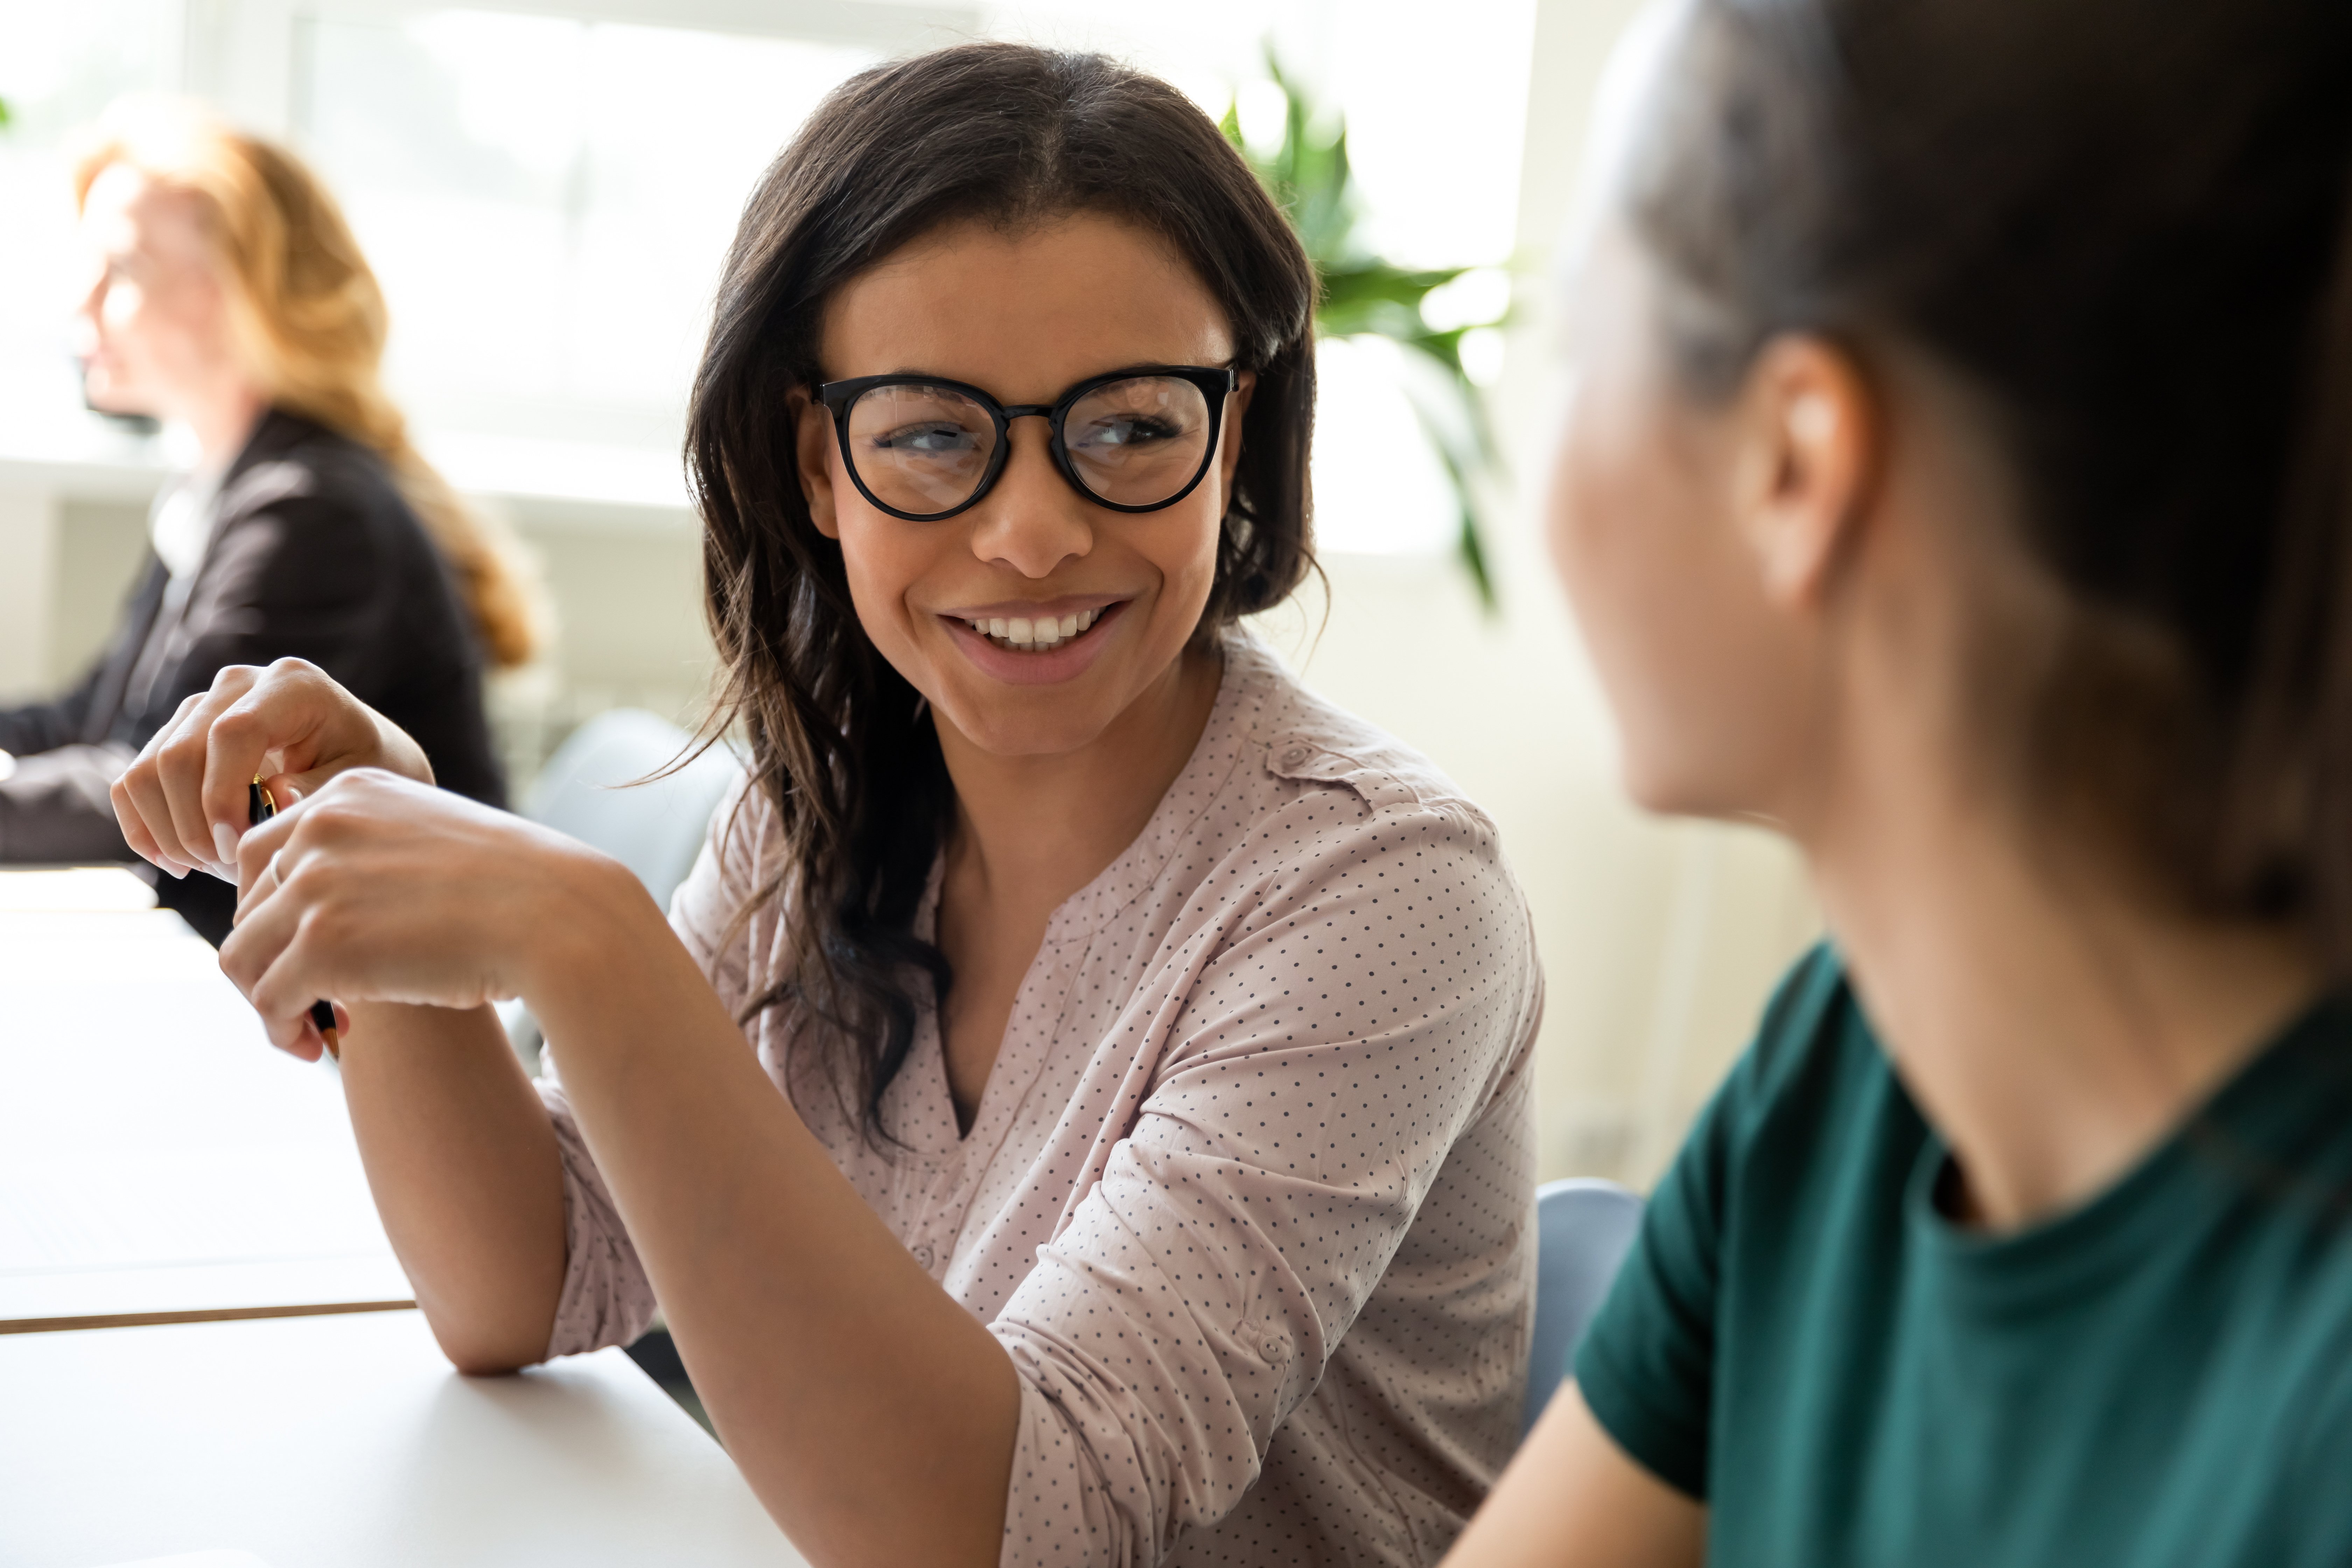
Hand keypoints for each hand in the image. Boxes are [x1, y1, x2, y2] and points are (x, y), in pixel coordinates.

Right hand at [111, 658, 434, 880]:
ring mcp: (200, 707)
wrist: (360, 762)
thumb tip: (270, 797)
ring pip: (149, 772)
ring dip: (173, 832)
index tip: (238, 848)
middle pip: (180, 755)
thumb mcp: (356, 784)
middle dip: (196, 824)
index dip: (223, 796)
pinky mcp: (175, 736)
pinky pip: (132, 782)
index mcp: (293, 684)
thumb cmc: (366, 772)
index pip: (232, 733)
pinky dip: (146, 828)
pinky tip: (179, 863)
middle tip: (230, 869)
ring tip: (216, 867)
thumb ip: (312, 792)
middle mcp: (239, 683)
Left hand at [221, 768, 640, 1056]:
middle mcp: (321, 829)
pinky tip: (317, 1047)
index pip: (260, 854)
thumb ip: (374, 852)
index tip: (313, 952)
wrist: (559, 918)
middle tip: (313, 1000)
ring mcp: (316, 885)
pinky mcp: (322, 946)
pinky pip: (268, 1000)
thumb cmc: (515, 889)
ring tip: (305, 1031)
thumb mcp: (432, 840)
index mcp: (348, 793)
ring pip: (242, 956)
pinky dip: (283, 1030)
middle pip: (245, 907)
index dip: (274, 912)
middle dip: (271, 960)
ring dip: (268, 1002)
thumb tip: (328, 907)